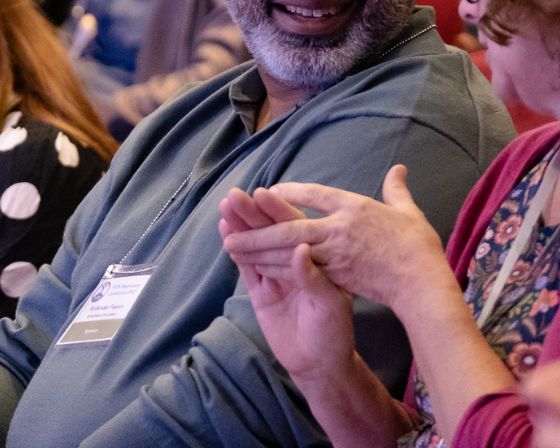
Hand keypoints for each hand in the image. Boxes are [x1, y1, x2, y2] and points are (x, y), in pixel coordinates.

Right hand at [220, 187, 355, 386]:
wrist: (319, 365)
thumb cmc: (334, 331)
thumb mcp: (331, 305)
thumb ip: (313, 278)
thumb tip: (300, 249)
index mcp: (315, 256)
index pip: (295, 227)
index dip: (278, 210)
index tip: (262, 193)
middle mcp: (293, 260)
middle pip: (270, 231)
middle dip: (252, 213)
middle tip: (234, 195)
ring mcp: (275, 273)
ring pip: (255, 244)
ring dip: (240, 226)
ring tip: (225, 207)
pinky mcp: (260, 291)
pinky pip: (247, 266)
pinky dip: (236, 250)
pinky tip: (225, 231)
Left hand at [223, 167, 449, 313]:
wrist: (422, 282)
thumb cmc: (418, 247)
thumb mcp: (408, 212)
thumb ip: (397, 190)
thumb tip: (399, 169)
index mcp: (353, 207)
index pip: (315, 194)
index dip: (290, 192)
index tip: (266, 192)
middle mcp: (339, 227)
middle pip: (290, 225)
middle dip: (258, 227)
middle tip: (230, 227)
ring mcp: (335, 253)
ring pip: (288, 250)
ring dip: (258, 249)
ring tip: (231, 247)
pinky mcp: (336, 276)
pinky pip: (299, 271)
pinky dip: (277, 269)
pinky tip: (257, 269)